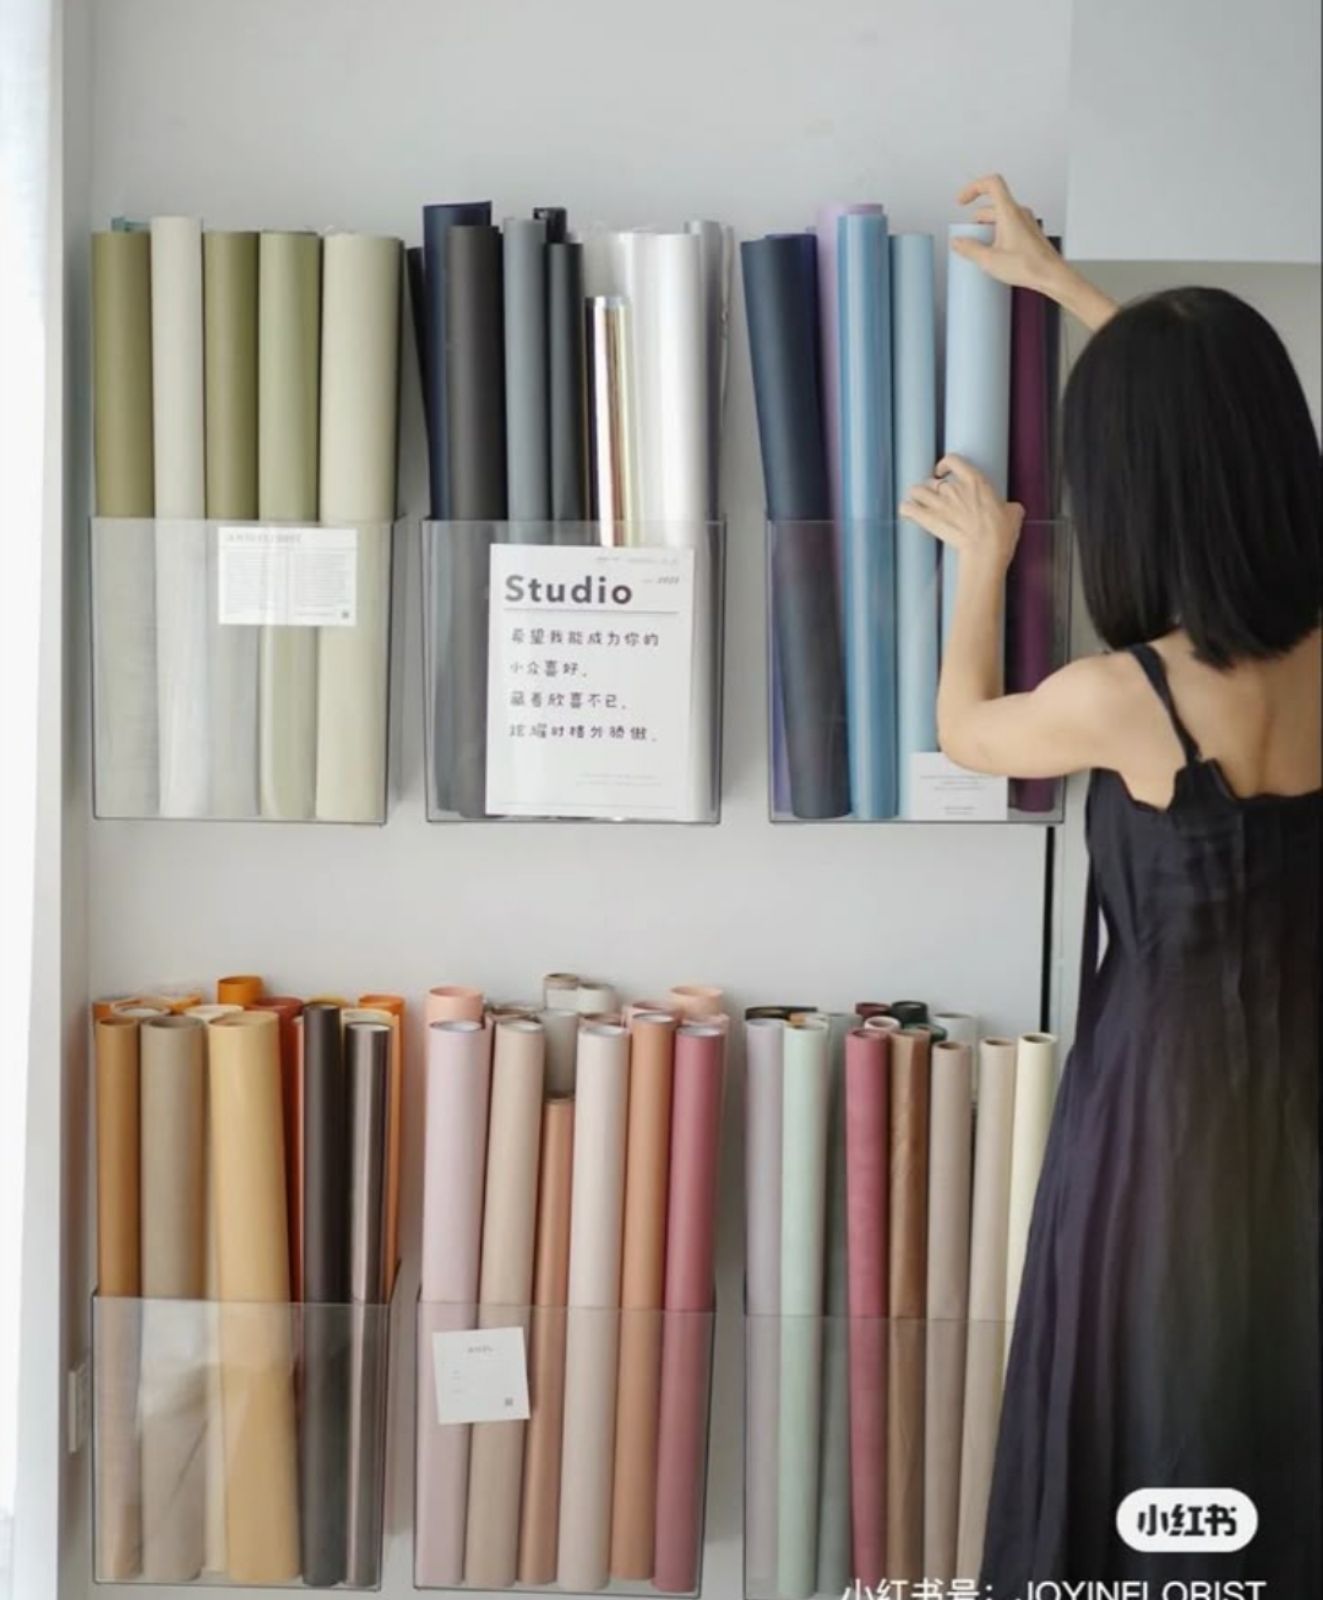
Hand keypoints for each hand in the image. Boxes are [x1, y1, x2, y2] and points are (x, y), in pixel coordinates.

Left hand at [900, 455, 1022, 573]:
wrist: (985, 549)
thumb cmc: (1001, 532)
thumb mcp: (1013, 513)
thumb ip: (1008, 506)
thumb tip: (1010, 509)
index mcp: (975, 481)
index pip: (953, 460)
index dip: (944, 464)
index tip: (942, 471)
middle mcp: (953, 488)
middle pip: (932, 480)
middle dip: (932, 489)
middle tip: (936, 499)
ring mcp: (939, 503)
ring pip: (916, 490)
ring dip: (917, 496)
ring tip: (921, 504)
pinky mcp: (928, 520)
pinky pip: (907, 508)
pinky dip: (906, 509)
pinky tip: (909, 512)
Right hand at [952, 173, 1061, 293]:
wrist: (1052, 276)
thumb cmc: (1029, 266)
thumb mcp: (990, 260)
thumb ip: (970, 249)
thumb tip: (957, 242)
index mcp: (1009, 212)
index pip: (991, 183)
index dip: (973, 188)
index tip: (962, 201)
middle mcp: (1019, 212)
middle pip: (992, 205)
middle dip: (976, 220)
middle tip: (969, 237)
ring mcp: (1026, 221)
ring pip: (1000, 216)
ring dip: (986, 228)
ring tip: (981, 249)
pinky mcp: (1029, 232)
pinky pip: (1009, 225)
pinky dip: (997, 234)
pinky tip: (994, 253)